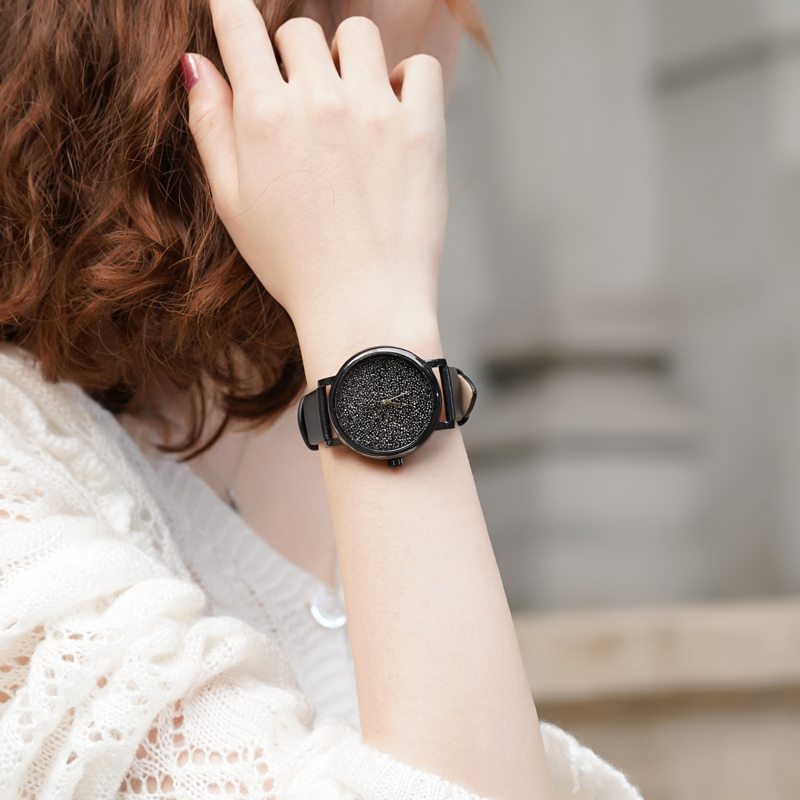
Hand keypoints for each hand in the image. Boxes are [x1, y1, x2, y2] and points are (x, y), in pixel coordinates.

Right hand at [183, 3, 447, 370]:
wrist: (362, 306)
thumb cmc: (293, 264)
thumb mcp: (232, 203)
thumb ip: (211, 127)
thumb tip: (196, 64)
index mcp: (264, 116)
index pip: (238, 23)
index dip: (232, 10)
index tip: (236, 13)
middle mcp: (318, 101)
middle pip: (299, 31)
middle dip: (293, 54)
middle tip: (302, 97)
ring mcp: (375, 111)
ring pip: (359, 36)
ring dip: (348, 58)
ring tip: (349, 102)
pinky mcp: (422, 130)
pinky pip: (419, 69)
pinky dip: (406, 80)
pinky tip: (393, 112)